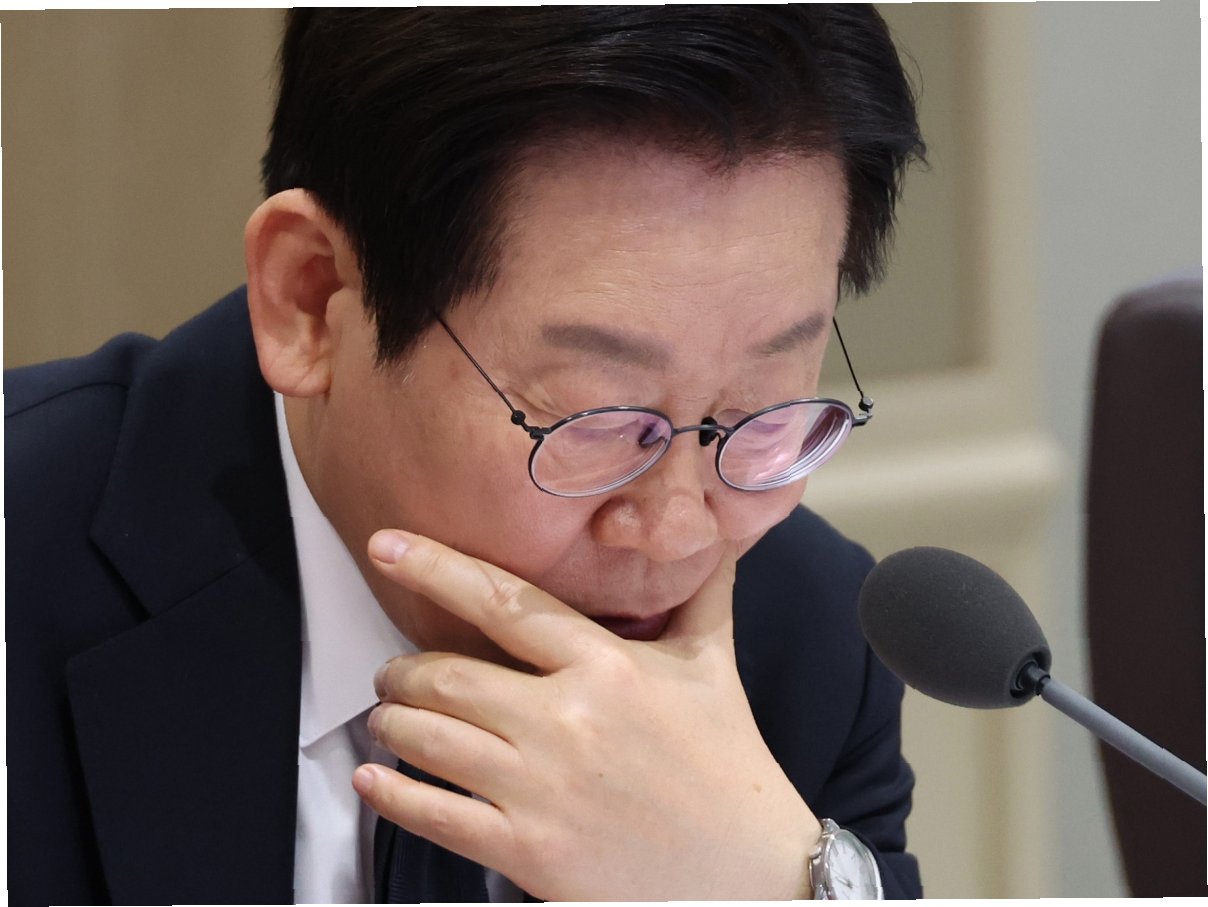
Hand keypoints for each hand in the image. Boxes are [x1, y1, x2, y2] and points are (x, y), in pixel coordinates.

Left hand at [353, 529, 820, 900]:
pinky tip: (372, 779)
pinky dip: (392, 794)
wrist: (751, 874)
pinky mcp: (529, 850)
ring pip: (431, 739)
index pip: (505, 602)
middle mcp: (566, 720)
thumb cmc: (729, 764)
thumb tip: (713, 530)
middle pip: (449, 676)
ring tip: (388, 715)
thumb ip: (702, 591)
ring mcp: (542, 788)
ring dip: (393, 721)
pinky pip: (436, 816)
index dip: (438, 569)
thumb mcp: (713, 666)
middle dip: (402, 670)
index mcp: (607, 666)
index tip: (390, 546)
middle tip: (392, 671)